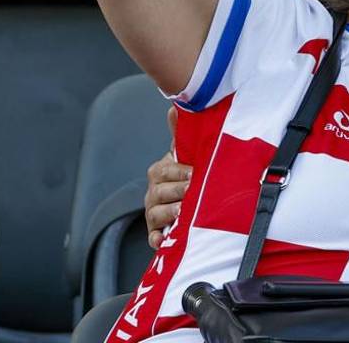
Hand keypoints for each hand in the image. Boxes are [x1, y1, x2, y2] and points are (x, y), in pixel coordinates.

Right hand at [145, 106, 192, 248]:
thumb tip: (174, 108)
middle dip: (178, 191)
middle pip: (160, 191)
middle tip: (193, 191)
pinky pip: (153, 237)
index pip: (166, 170)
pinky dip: (158, 239)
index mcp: (161, 170)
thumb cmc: (191, 171)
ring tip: (184, 211)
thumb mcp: (186, 152)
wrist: (194, 198)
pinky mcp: (157, 232)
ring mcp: (154, 212)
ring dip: (170, 212)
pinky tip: (163, 241)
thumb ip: (180, 132)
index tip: (195, 173)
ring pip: (156, 212)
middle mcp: (154, 191)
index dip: (181, 171)